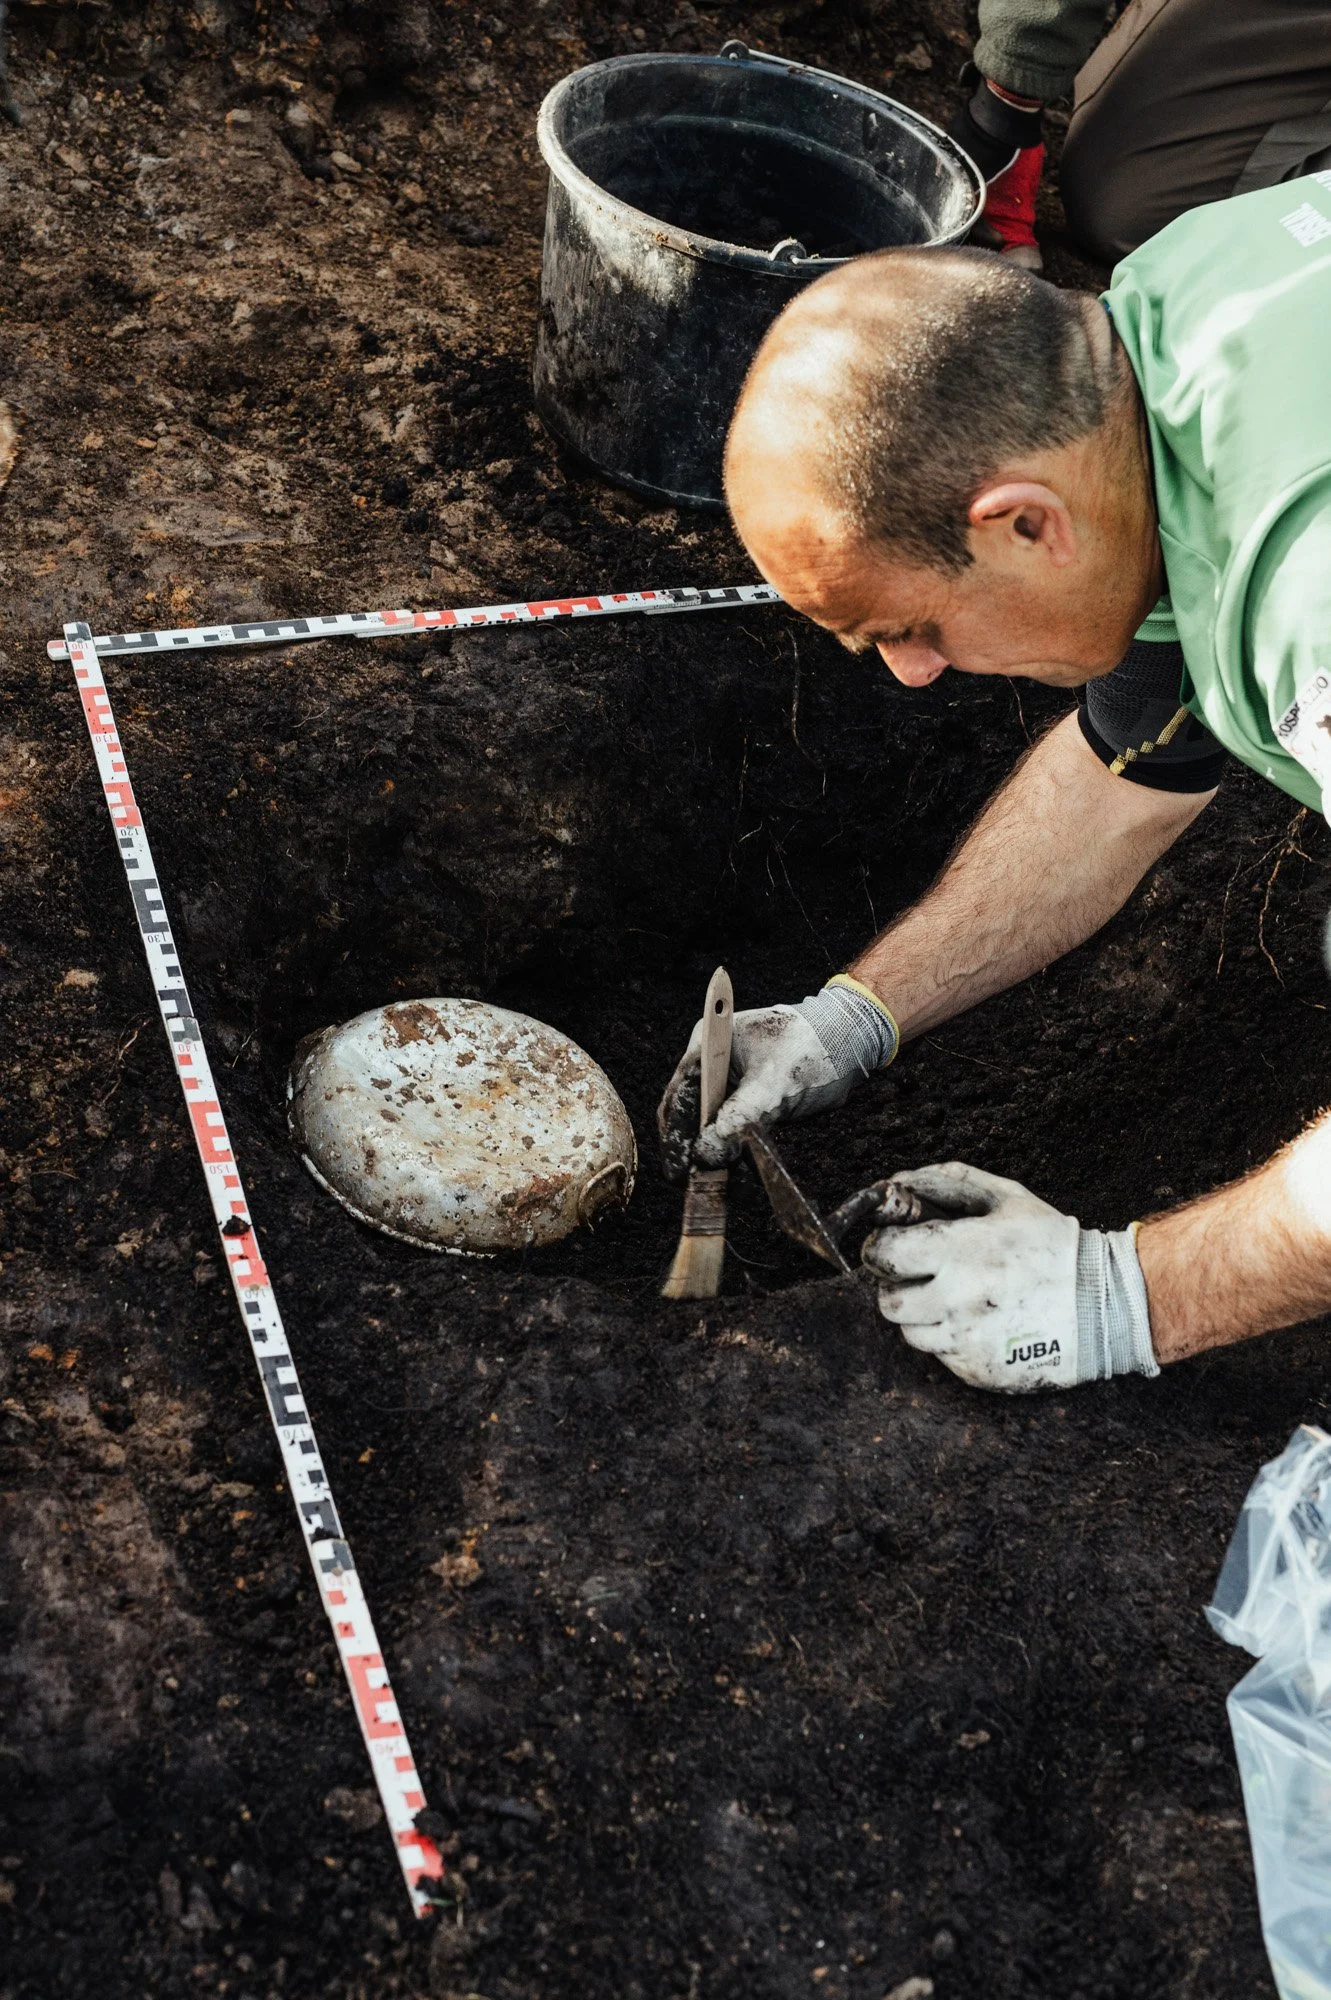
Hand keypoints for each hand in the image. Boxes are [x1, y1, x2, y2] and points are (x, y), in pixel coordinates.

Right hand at [656, 979, 896, 1183]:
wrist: (850, 1043)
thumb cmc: (811, 1048)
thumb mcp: (772, 1083)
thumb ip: (739, 1117)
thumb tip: (707, 1154)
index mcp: (709, 1045)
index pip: (680, 1097)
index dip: (676, 1136)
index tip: (678, 1172)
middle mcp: (714, 1065)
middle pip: (692, 1116)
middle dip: (697, 1151)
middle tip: (699, 1186)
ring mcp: (731, 1084)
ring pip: (712, 1128)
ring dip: (718, 1157)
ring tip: (726, 1187)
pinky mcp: (749, 1101)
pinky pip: (734, 1132)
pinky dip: (737, 1153)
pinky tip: (743, 1178)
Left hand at [862, 1161, 1158, 1392]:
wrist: (1106, 1306)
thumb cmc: (1053, 1247)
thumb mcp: (1007, 1199)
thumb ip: (948, 1182)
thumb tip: (898, 1182)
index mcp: (957, 1253)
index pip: (882, 1255)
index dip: (882, 1249)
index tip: (895, 1247)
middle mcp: (955, 1300)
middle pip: (886, 1301)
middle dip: (897, 1286)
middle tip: (923, 1276)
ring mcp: (965, 1341)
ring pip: (910, 1333)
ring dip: (922, 1316)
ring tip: (958, 1300)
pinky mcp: (977, 1372)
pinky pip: (942, 1357)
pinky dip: (952, 1340)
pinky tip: (982, 1322)